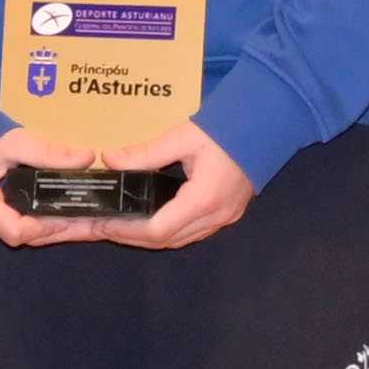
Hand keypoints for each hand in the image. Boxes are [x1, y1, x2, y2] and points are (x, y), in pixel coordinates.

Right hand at [0, 124, 108, 244]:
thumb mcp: (17, 141)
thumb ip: (49, 152)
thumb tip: (87, 158)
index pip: (14, 230)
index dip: (45, 227)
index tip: (69, 214)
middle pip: (23, 237)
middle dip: (57, 230)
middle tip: (90, 221)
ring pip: (24, 238)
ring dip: (55, 231)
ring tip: (88, 222)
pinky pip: (21, 231)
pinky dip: (45, 226)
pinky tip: (70, 220)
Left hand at [98, 123, 255, 248]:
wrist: (264, 127)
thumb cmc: (226, 129)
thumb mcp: (182, 137)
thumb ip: (146, 152)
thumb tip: (110, 159)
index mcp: (203, 199)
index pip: (158, 230)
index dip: (127, 231)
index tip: (104, 223)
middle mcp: (215, 217)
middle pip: (166, 241)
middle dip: (132, 237)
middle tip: (104, 227)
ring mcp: (224, 219)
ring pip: (180, 241)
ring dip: (150, 238)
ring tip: (123, 225)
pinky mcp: (228, 216)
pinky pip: (192, 233)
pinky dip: (169, 232)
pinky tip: (152, 221)